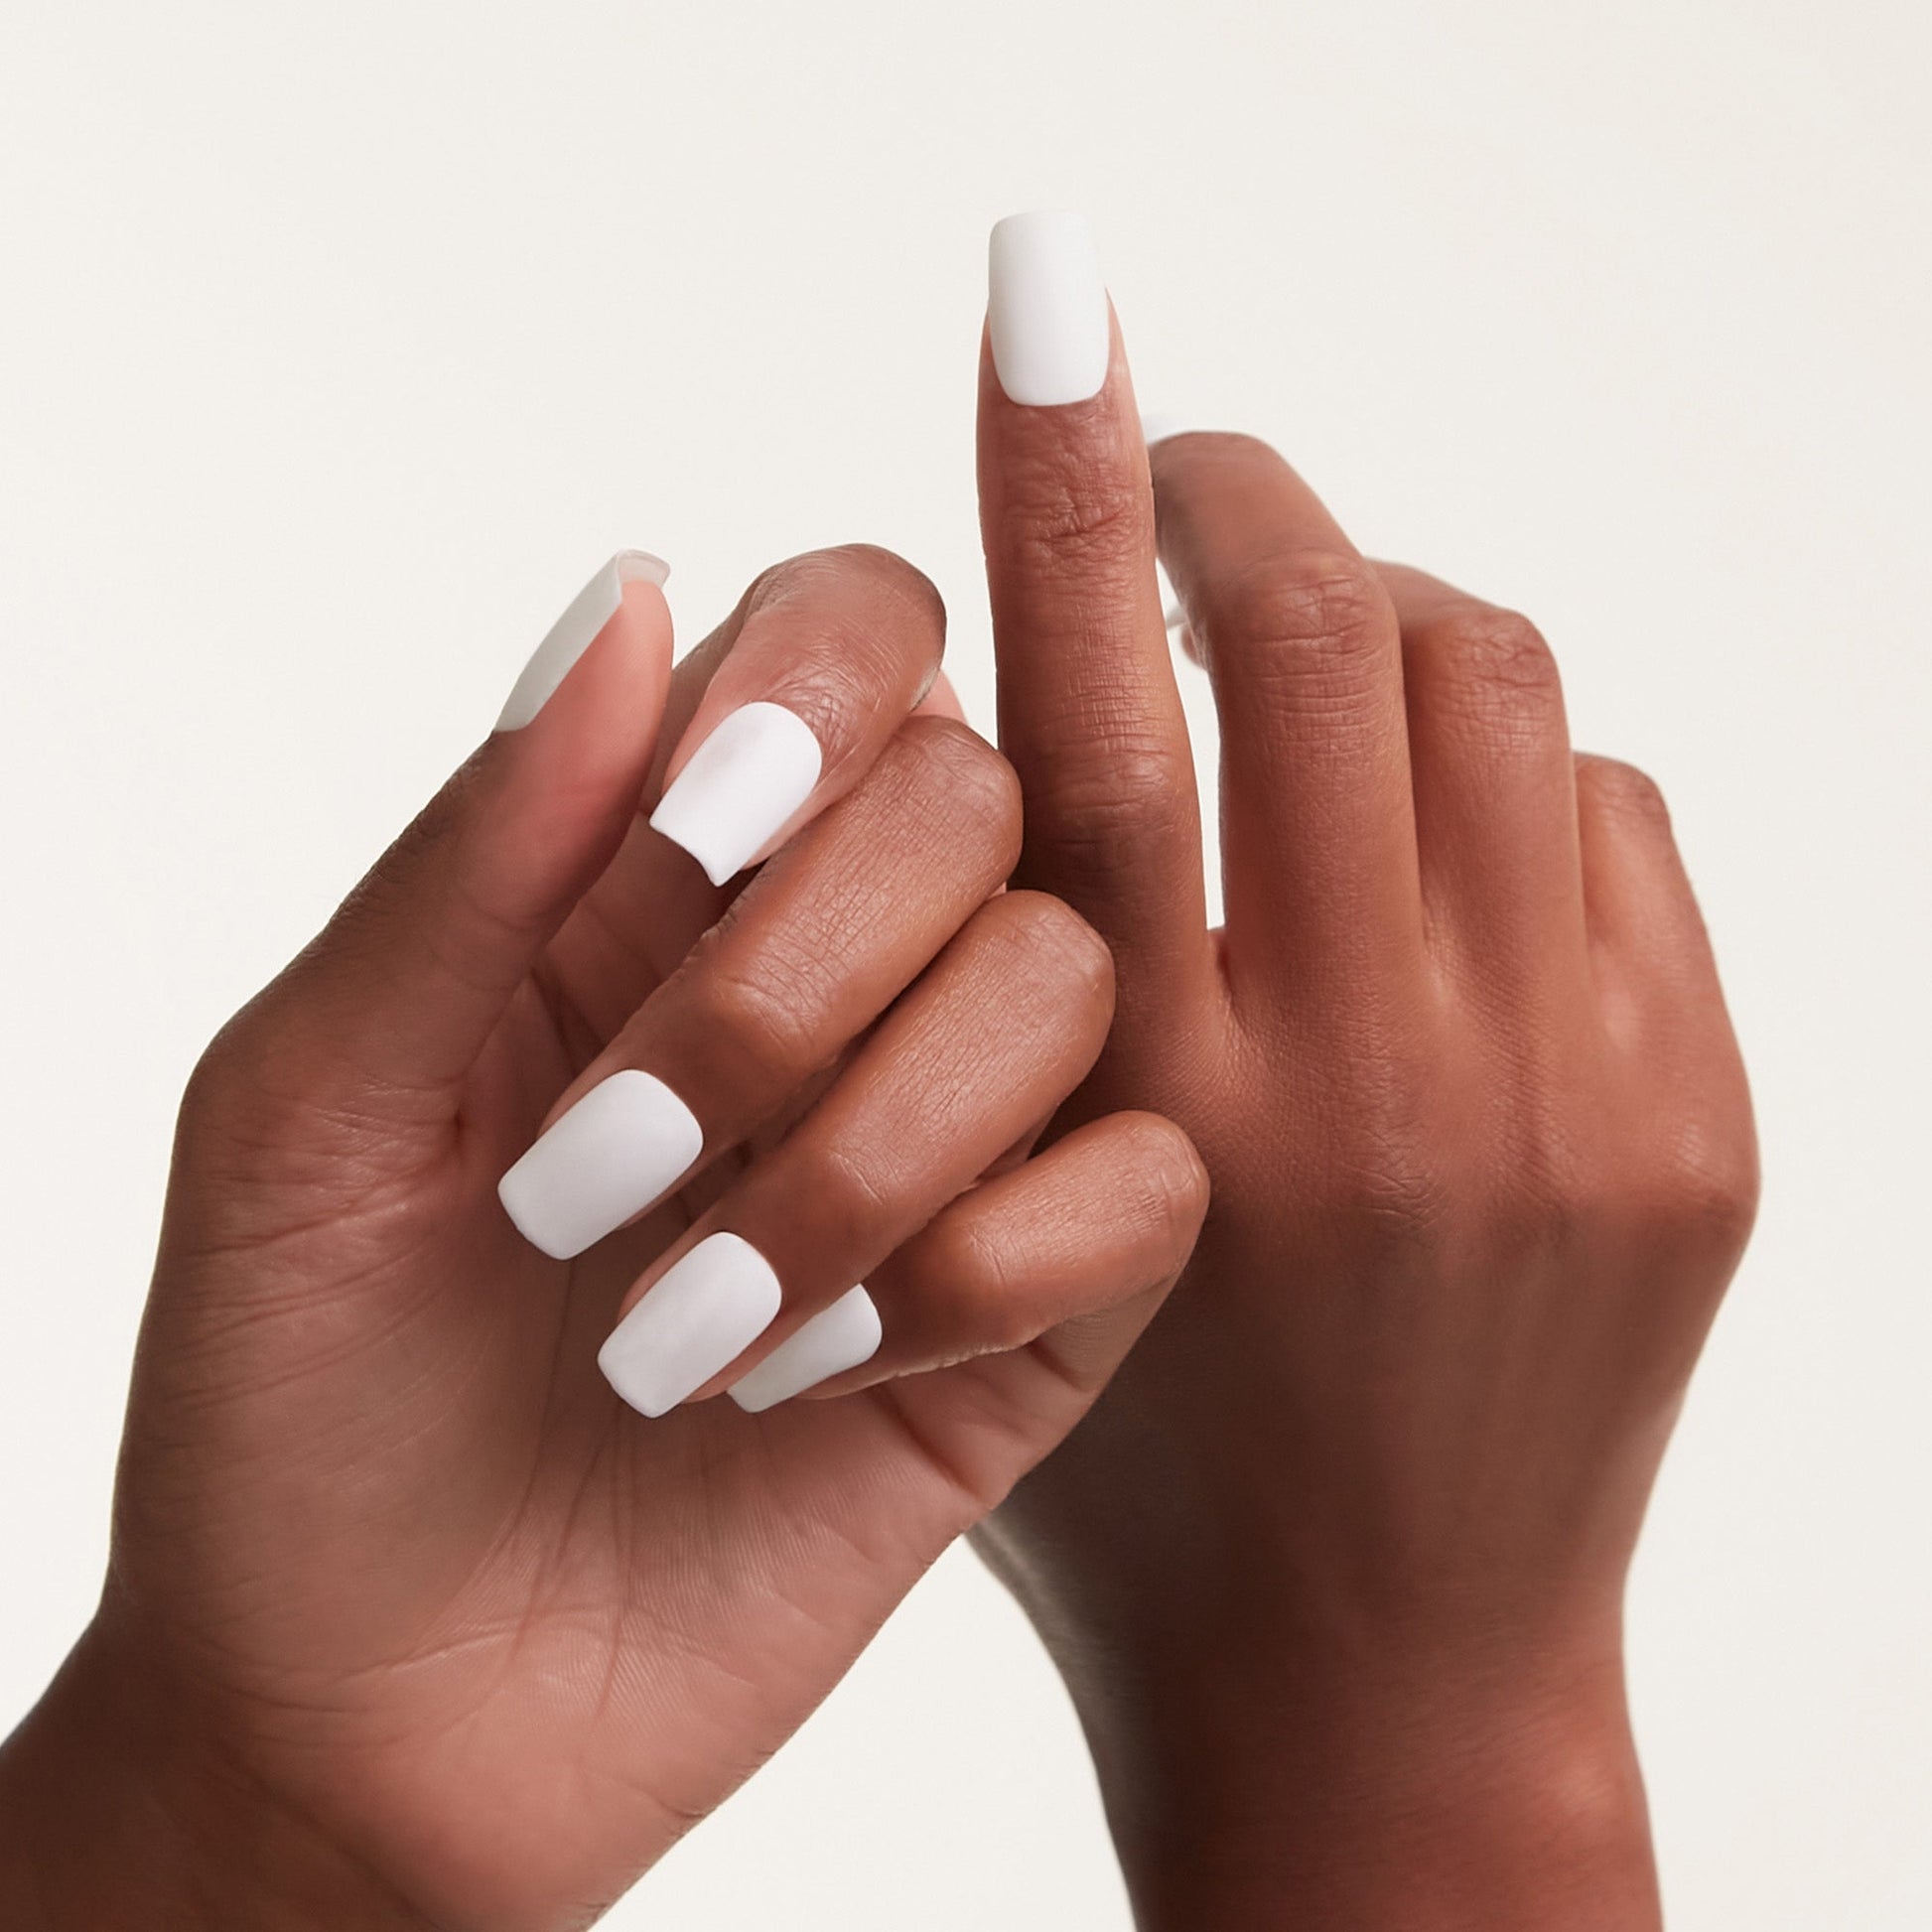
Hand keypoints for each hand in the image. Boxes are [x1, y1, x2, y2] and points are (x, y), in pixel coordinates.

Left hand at [0, 542, 1206, 1930]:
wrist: (379, 1728)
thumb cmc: (295, 1404)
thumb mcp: (311, 1112)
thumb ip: (476, 857)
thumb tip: (633, 592)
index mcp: (657, 876)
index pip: (851, 638)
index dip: (821, 688)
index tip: (699, 834)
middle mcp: (841, 971)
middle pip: (982, 797)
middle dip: (798, 980)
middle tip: (602, 1171)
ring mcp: (957, 1134)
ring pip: (1077, 985)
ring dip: (871, 1156)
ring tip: (685, 1330)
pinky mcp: (1041, 1305)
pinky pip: (1145, 1191)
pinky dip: (988, 1269)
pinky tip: (824, 1374)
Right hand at [969, 213, 1757, 1927]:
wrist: (1377, 1694)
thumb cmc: (1137, 1496)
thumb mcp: (983, 1252)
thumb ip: (1001, 1011)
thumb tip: (1073, 738)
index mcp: (1143, 1113)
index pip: (1080, 712)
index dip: (1046, 477)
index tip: (1041, 297)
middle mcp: (1362, 1086)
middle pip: (1326, 639)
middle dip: (1247, 502)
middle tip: (1196, 489)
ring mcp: (1565, 1100)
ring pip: (1495, 684)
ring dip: (1389, 608)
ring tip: (1316, 649)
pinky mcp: (1695, 1128)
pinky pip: (1614, 821)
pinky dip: (1514, 773)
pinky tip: (1444, 846)